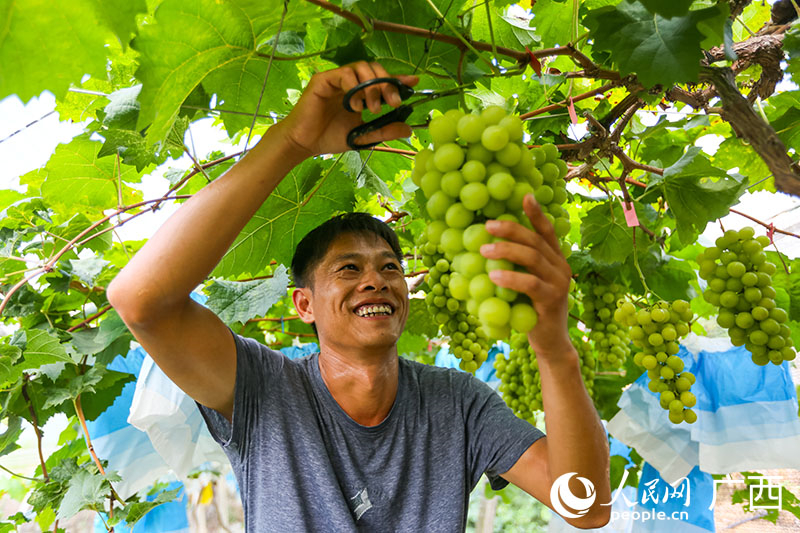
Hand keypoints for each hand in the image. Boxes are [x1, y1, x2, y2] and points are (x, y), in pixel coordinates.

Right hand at [275, 61, 418, 158]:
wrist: (304, 144)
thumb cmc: (329, 138)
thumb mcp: (363, 136)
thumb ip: (384, 131)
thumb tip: (408, 129)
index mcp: (360, 93)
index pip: (381, 80)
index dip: (398, 79)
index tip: (414, 82)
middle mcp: (350, 83)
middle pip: (374, 69)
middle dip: (387, 84)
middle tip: (393, 103)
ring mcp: (336, 79)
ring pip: (361, 68)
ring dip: (372, 86)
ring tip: (372, 108)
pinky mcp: (323, 80)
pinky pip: (344, 73)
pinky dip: (354, 86)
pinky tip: (355, 105)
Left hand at [479, 194, 573, 357]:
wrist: (550, 341)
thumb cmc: (532, 310)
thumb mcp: (526, 284)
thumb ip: (517, 266)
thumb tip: (486, 246)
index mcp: (555, 259)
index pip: (547, 231)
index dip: (536, 213)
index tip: (525, 196)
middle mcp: (561, 266)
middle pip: (536, 241)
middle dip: (511, 229)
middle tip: (487, 225)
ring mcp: (559, 283)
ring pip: (533, 258)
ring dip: (506, 251)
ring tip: (483, 249)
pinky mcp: (552, 300)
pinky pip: (531, 284)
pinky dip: (511, 278)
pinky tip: (493, 275)